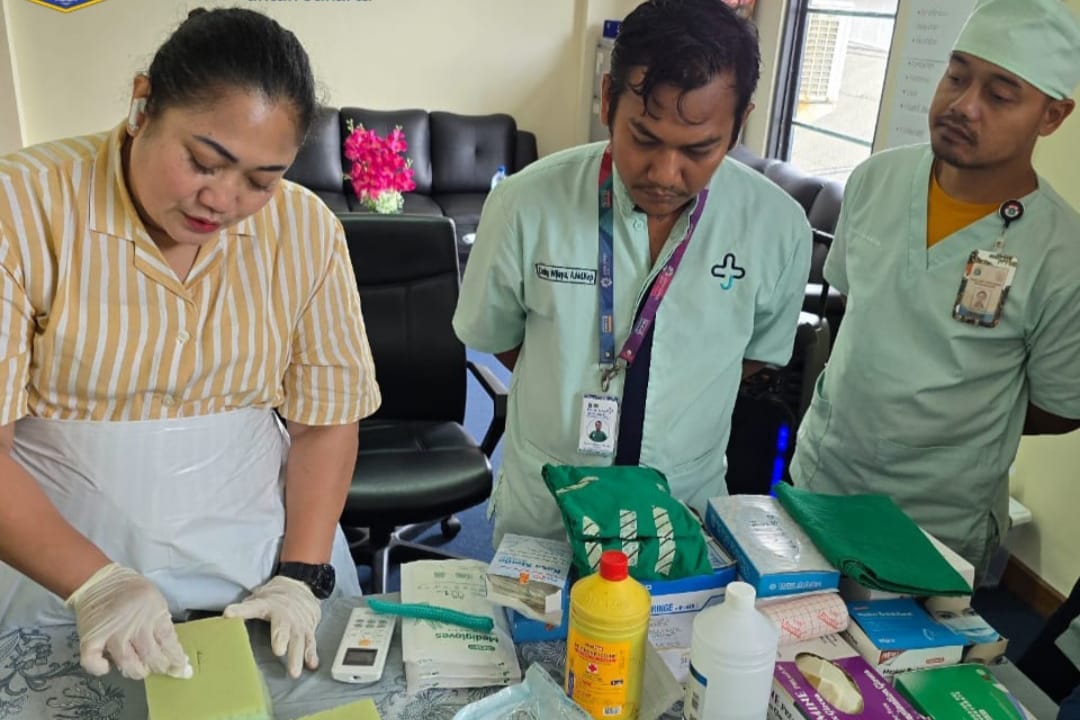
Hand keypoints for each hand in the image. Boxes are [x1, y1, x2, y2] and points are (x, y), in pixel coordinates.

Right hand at [65, 563, 191, 679]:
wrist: (100, 579)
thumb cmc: (131, 589)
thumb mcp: (155, 600)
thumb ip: (161, 622)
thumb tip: (170, 647)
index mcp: (154, 613)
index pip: (169, 642)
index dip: (176, 659)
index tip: (181, 669)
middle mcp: (134, 625)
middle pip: (151, 655)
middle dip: (160, 667)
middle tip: (162, 669)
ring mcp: (112, 633)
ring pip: (127, 662)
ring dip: (136, 671)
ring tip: (140, 669)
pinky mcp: (91, 638)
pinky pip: (92, 661)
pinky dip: (99, 668)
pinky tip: (107, 666)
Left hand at [223, 575, 320, 678]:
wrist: (302, 588)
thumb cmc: (275, 598)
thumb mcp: (258, 598)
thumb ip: (244, 609)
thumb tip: (225, 619)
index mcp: (267, 605)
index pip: (252, 607)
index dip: (240, 610)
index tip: (229, 613)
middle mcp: (285, 615)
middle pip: (283, 627)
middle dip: (281, 638)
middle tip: (278, 651)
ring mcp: (298, 623)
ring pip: (299, 639)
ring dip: (297, 655)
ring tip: (294, 671)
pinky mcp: (308, 630)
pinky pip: (310, 643)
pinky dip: (311, 654)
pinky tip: (311, 664)